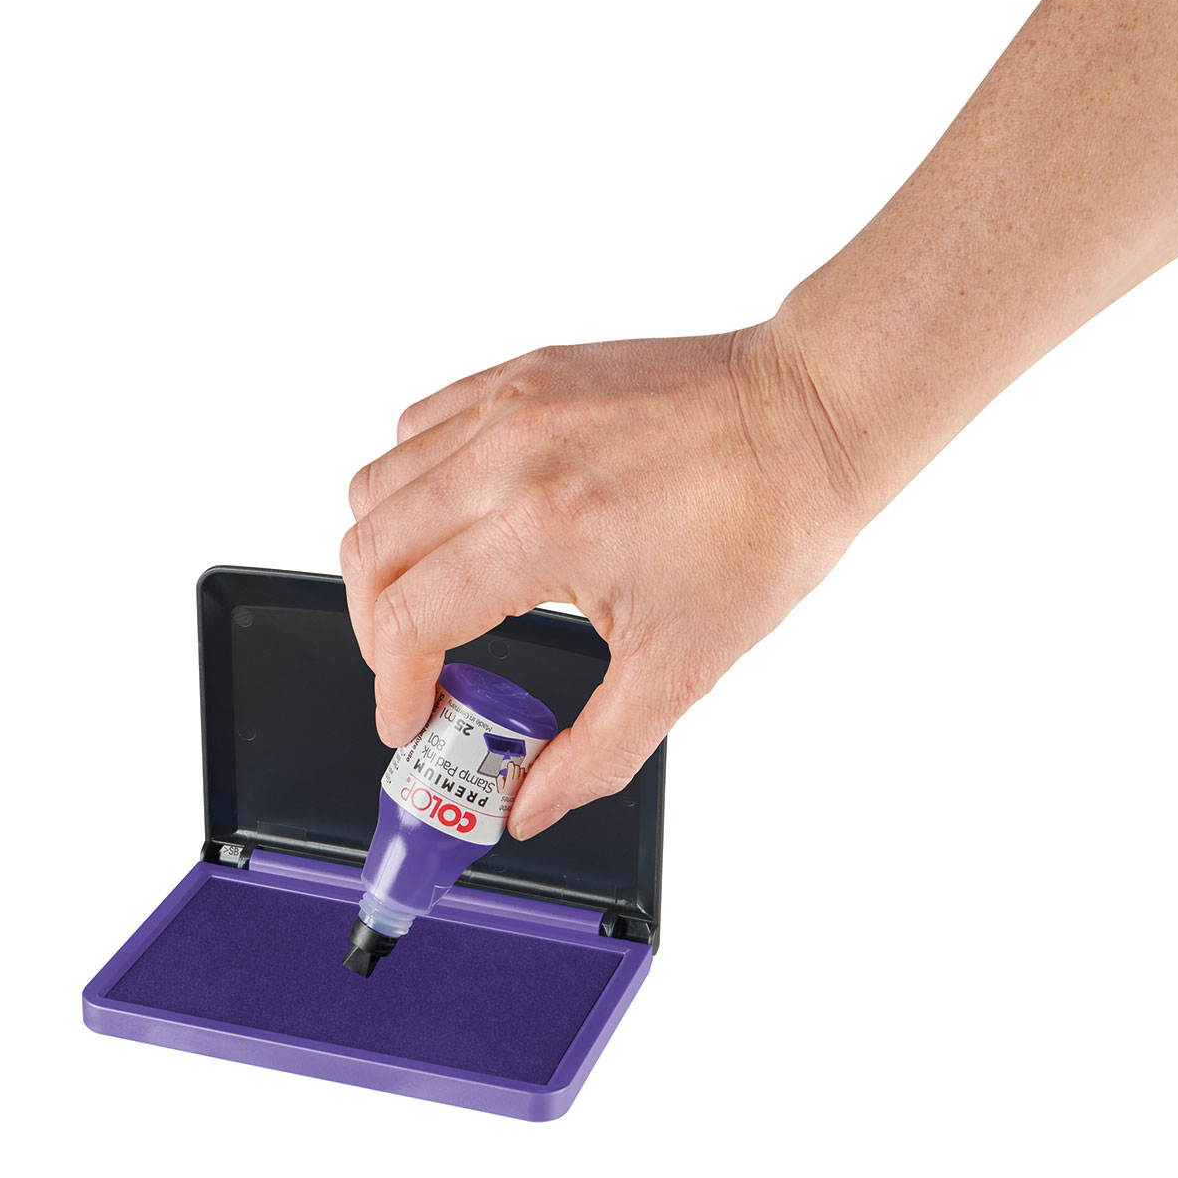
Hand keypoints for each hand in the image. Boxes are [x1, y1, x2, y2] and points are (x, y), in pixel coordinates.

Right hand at [340, 320, 875, 838]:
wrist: (809, 414)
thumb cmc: (764, 524)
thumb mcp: (684, 665)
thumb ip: (595, 752)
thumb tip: (529, 807)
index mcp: (546, 529)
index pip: (406, 617)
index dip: (392, 686)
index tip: (408, 716)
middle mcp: (511, 455)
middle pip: (367, 550)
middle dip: (375, 632)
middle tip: (417, 671)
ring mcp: (511, 402)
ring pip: (376, 484)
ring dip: (385, 556)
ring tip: (436, 598)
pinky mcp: (523, 370)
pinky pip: (419, 427)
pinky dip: (412, 484)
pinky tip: (460, 522)